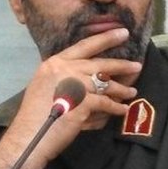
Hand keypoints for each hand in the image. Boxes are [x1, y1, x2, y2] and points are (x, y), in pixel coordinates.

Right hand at [0, 28, 141, 168]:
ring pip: (107, 84)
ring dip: (122, 89)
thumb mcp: (45, 85)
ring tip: (131, 91)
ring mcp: (75, 86)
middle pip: (100, 64)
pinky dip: (116, 107)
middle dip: (122, 64)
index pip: (85, 46)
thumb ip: (64, 75)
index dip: (105, 38)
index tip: (122, 32)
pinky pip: (107, 103)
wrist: (30, 135)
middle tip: (137, 65)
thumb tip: (88, 73)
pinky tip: (122, 109)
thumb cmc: (36, 114)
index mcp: (55, 63)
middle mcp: (65, 70)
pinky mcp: (84, 103)